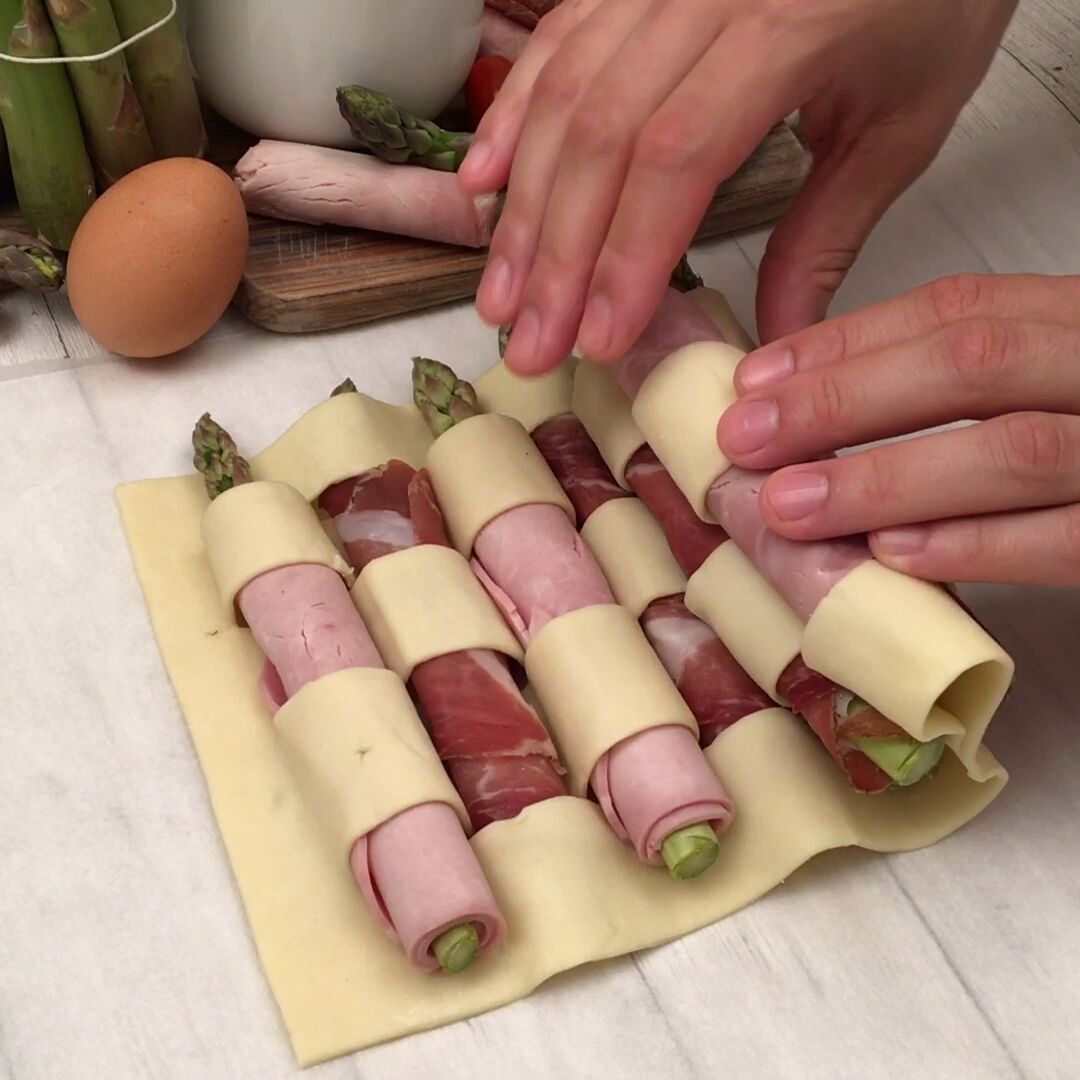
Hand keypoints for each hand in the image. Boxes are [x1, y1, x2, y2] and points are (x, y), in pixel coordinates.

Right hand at [460, 0, 1017, 375]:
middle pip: (602, 136)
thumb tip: (776, 339)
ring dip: (523, 208)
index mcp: (788, 27)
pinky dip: (514, 117)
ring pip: (564, 96)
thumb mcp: (903, 125)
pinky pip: (555, 42)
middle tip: (528, 345)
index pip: (678, 158)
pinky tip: (484, 185)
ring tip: (501, 295)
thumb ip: (828, 235)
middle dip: (557, 257)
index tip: (601, 339)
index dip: (627, 258)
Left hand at [716, 273, 1079, 586]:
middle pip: (976, 362)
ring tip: (791, 504)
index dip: (846, 343)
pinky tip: (896, 555)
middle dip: (846, 401)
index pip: (960, 307)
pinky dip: (978, 545)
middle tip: (746, 440)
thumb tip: (820, 404)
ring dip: (887, 478)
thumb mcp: (1063, 372)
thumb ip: (976, 376)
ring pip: (1015, 450)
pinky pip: (1072, 538)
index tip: (756, 379)